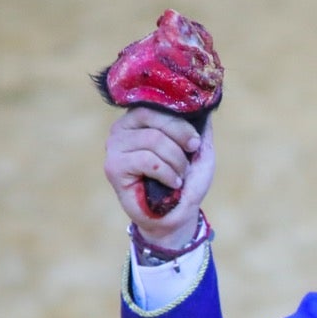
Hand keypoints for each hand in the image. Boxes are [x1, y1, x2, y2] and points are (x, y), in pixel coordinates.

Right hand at [103, 108, 214, 247]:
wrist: (178, 213)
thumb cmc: (187, 180)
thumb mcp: (200, 149)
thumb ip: (199, 125)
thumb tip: (202, 104)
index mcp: (140, 118)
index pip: (156, 105)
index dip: (180, 123)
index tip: (195, 143)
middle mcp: (122, 128)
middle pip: (153, 118)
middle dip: (180, 138)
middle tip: (190, 156)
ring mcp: (114, 147)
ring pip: (153, 140)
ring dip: (176, 160)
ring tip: (180, 175)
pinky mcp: (113, 167)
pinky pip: (146, 160)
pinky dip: (167, 173)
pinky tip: (172, 183)